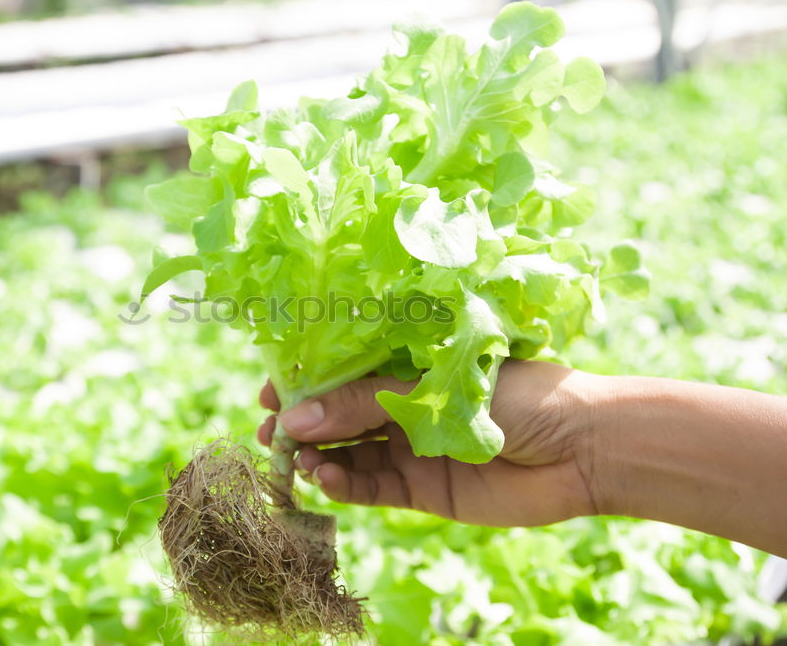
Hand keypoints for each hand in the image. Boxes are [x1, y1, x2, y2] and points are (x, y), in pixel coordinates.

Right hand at [258, 361, 599, 526]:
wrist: (584, 449)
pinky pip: (371, 487)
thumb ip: (366, 404)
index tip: (270, 391)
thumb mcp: (435, 388)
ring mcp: (409, 447)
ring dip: (317, 456)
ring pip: (348, 452)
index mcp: (409, 365)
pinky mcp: (420, 488)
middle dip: (300, 423)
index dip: (306, 381)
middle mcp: (403, 405)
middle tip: (269, 434)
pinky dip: (344, 484)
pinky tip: (325, 478)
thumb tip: (295, 417)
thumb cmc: (521, 394)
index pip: (344, 370)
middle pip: (338, 414)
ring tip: (295, 460)